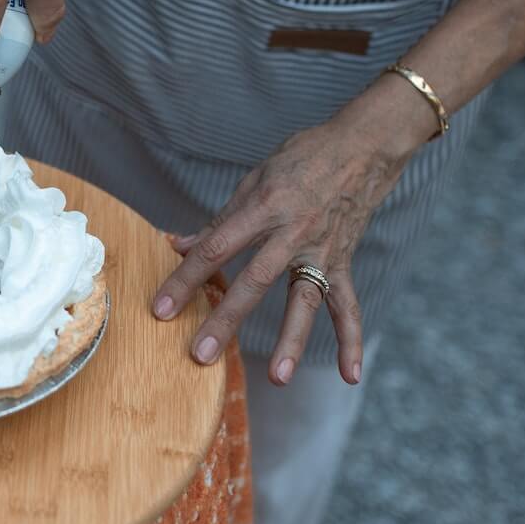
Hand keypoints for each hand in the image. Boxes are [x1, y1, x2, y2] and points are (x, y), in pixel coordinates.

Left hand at [151, 96, 425, 385]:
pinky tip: (350, 375)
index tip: (161, 308)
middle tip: (199, 355)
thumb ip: (219, 220)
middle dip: (225, 320)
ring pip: (304, 300)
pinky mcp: (344, 260)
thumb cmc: (302, 158)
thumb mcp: (254, 179)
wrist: (364, 145)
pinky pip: (348, 305)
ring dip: (291, 340)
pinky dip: (352, 339)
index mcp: (263, 207)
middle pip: (254, 281)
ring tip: (277, 378)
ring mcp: (321, 249)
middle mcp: (292, 232)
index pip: (216, 248)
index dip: (185, 279)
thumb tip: (178, 245)